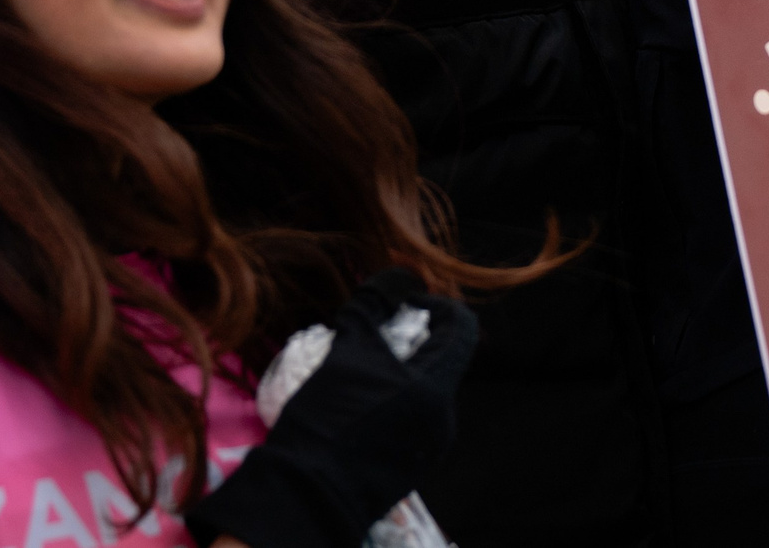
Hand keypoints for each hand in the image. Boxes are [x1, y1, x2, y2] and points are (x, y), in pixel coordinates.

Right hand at [182, 270, 476, 547]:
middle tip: (372, 339)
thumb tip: (395, 275)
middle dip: (412, 341)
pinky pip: (412, 420)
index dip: (438, 306)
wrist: (306, 493)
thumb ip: (373, 307)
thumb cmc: (328, 417)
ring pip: (425, 391)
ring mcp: (430, 446)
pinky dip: (394, 402)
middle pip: (441, 360)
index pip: (462, 328)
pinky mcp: (411, 466)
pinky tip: (358, 407)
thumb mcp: (347, 350)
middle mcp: (444, 417)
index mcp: (437, 386)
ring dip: (400, 373)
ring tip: (359, 374)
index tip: (405, 307)